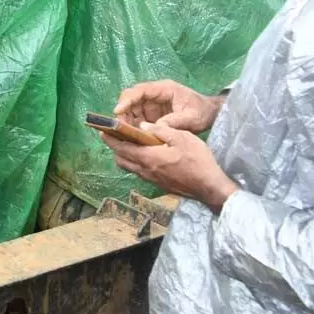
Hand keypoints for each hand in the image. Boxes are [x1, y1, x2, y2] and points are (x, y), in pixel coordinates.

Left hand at [99, 123, 239, 211]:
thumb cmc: (198, 161)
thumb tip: (143, 125)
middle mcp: (145, 171)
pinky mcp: (160, 185)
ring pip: (130, 167)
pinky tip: (147, 155)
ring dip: (126, 155)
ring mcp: (152, 180)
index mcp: (148, 158)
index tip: (103, 130)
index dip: (110, 138)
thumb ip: (161, 130)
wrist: (211, 187)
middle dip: (116, 147)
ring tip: (131, 143)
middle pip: (121, 159)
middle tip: (117, 135)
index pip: (121, 148)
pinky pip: (140, 172)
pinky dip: (137, 163)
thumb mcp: (182, 138)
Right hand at [114, 79, 221, 133]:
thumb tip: (154, 128)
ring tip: (126, 134)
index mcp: (164, 89)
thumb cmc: (202, 112)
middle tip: (120, 127)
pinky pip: (138, 118)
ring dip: (127, 120)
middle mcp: (154, 94)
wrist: (211, 114)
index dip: (127, 100)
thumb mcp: (192, 118)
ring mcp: (152, 104)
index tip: (118, 111)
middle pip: (132, 99)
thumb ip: (174, 121)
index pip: (140, 90)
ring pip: (132, 109)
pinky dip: (134, 126)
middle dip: (124, 112)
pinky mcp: (152, 114)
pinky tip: (134, 136)